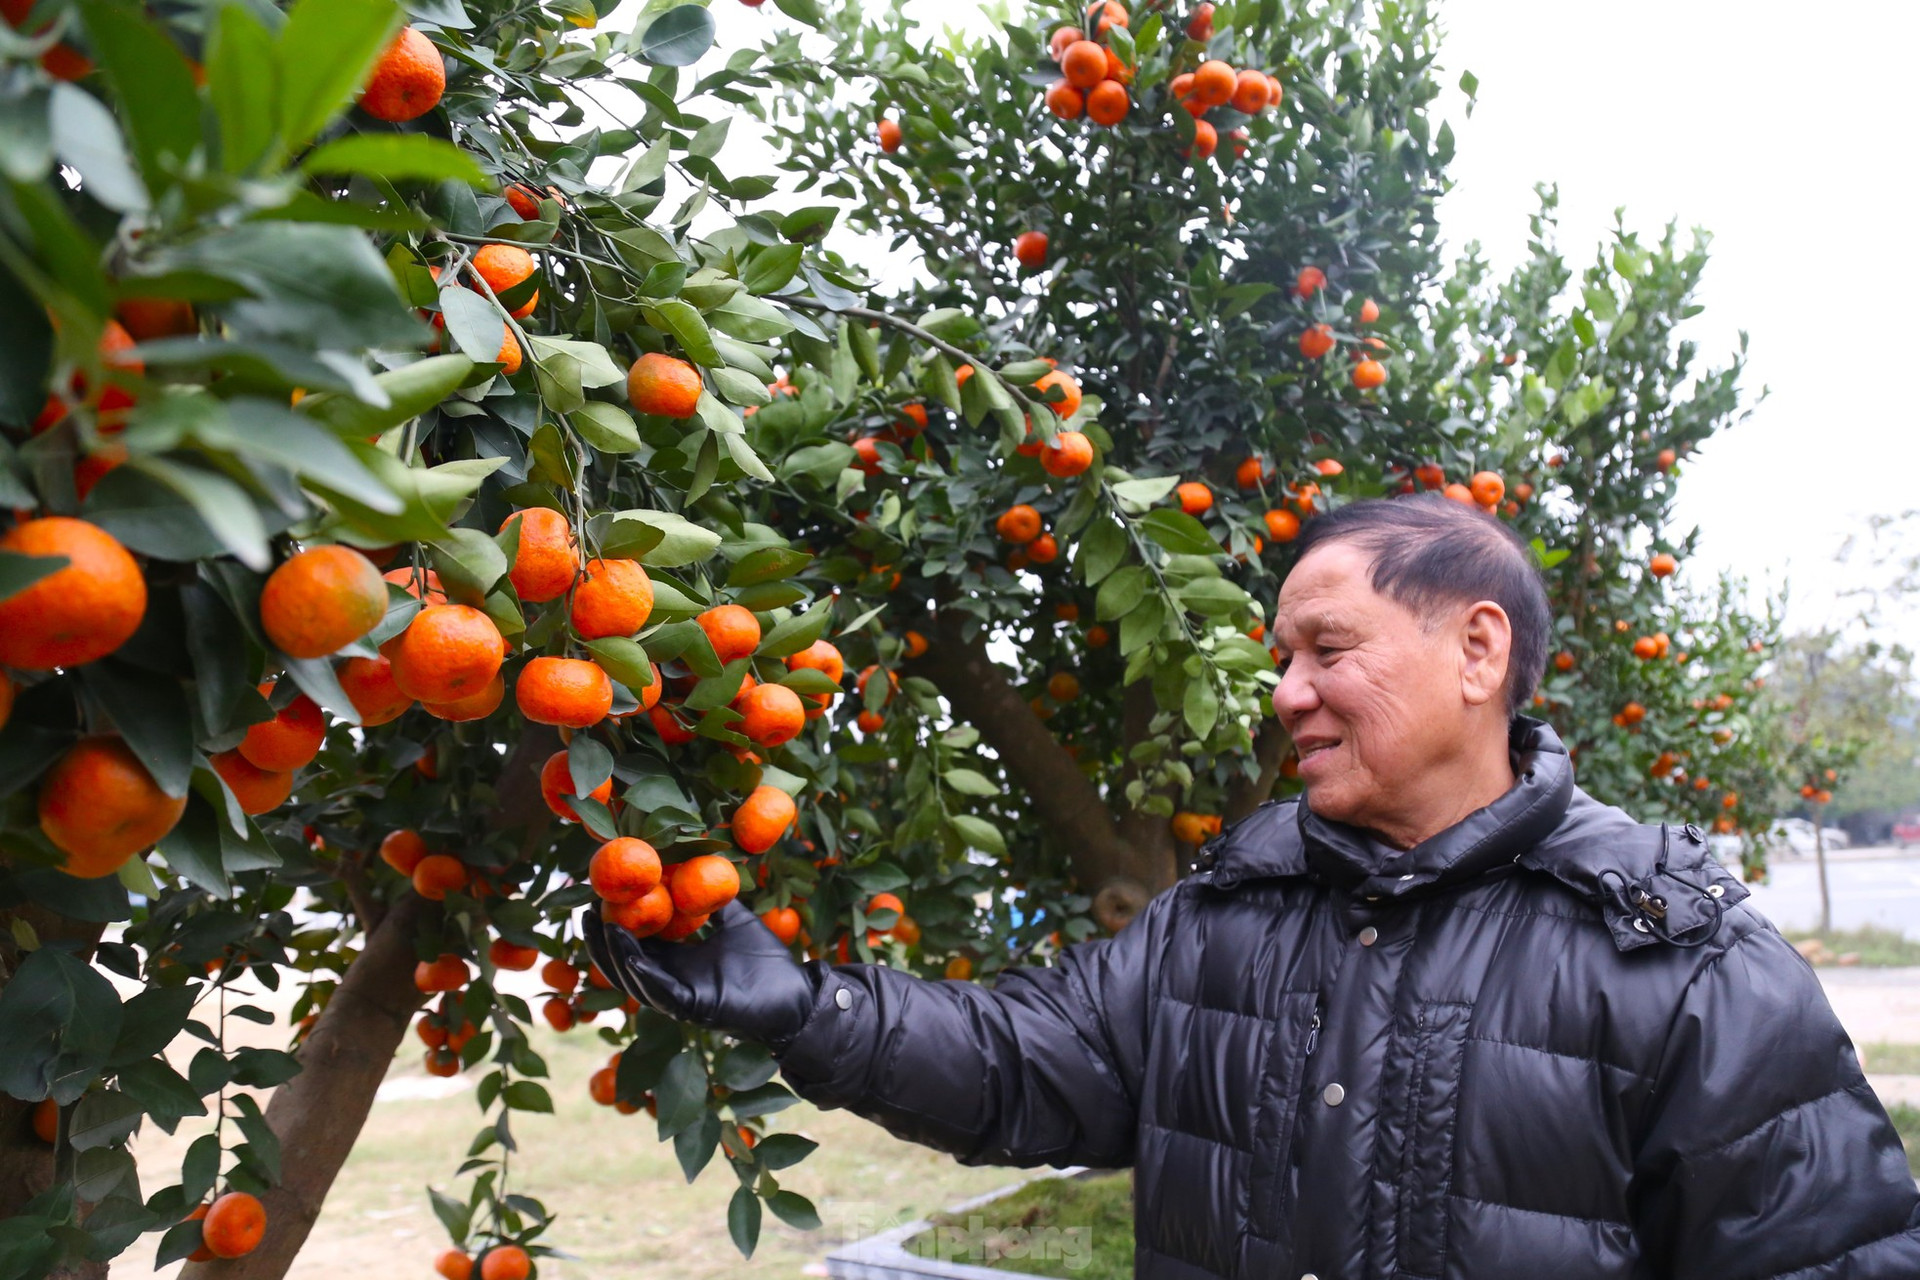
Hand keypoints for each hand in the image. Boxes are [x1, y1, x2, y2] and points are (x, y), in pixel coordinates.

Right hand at [584, 900, 818, 1048]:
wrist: (797, 993)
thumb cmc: (769, 963)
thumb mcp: (736, 922)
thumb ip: (715, 901)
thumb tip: (700, 864)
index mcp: (679, 963)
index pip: (637, 944)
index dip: (614, 925)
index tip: (596, 897)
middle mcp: (673, 981)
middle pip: (625, 963)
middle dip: (601, 941)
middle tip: (583, 912)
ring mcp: (681, 997)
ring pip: (636, 978)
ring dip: (614, 954)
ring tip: (599, 926)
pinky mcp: (694, 1008)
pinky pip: (662, 993)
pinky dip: (644, 974)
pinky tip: (631, 955)